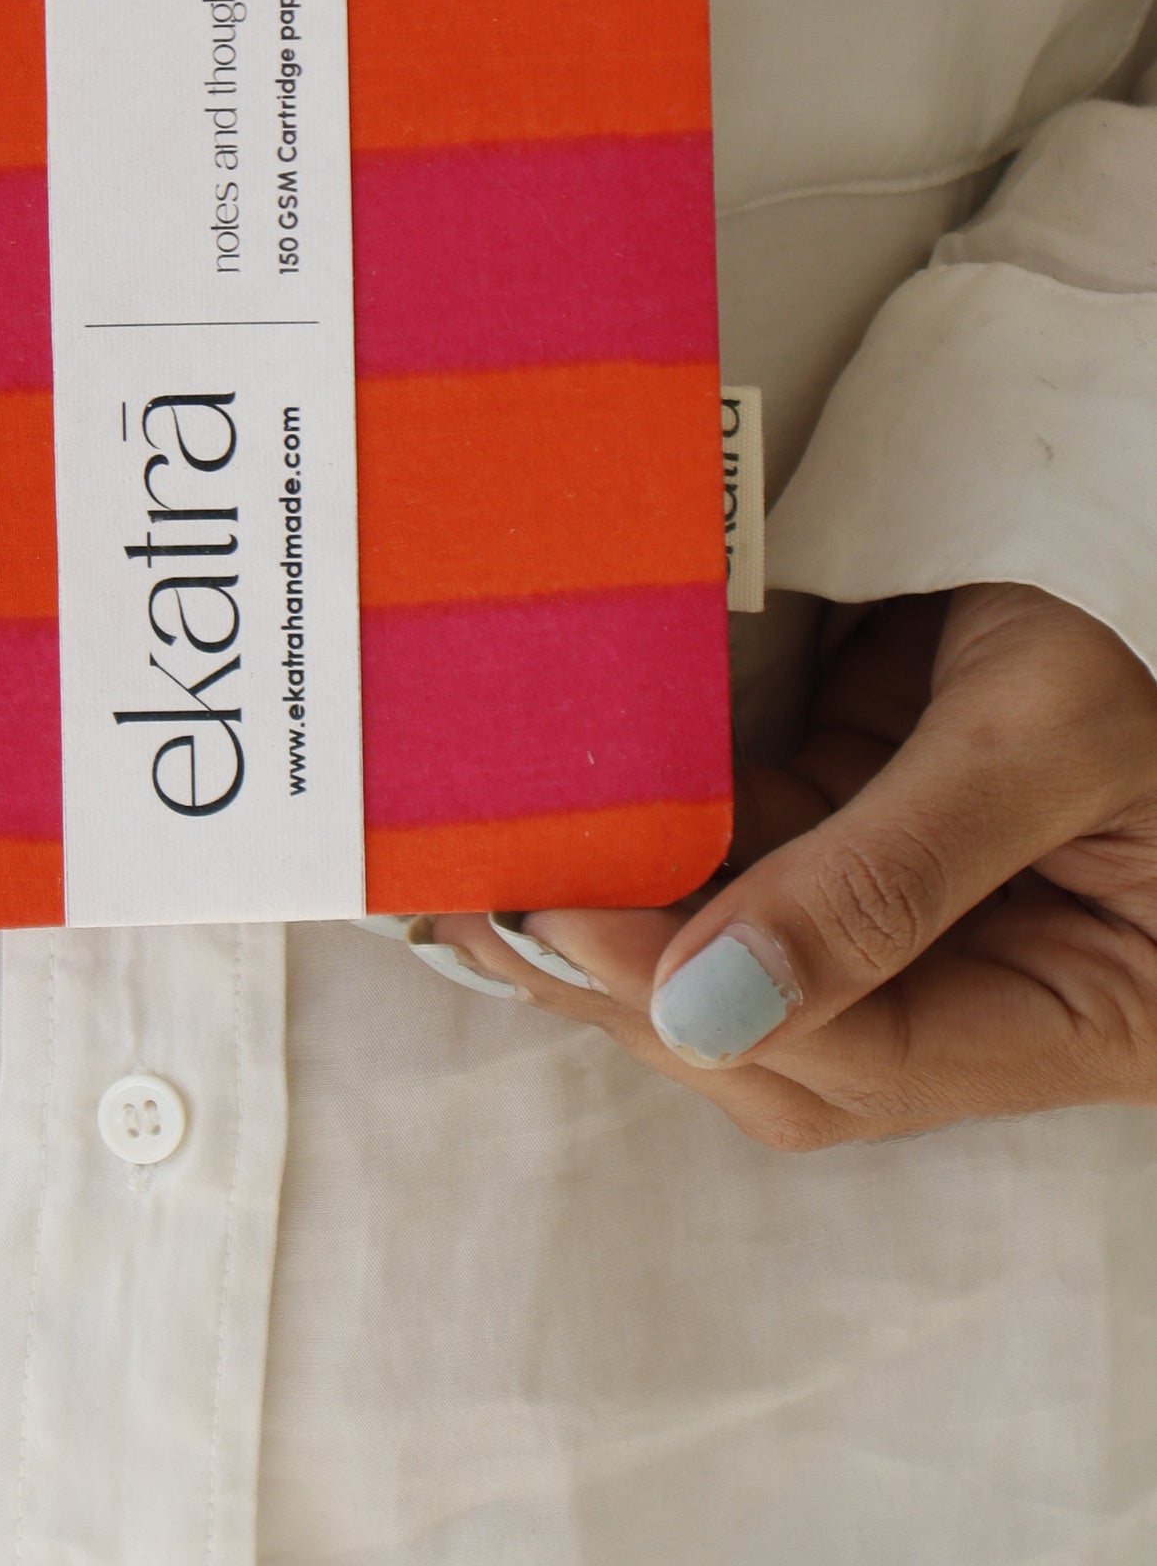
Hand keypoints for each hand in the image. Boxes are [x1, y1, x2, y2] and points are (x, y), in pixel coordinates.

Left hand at [431, 585, 1156, 1144]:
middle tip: (481, 890)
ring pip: (734, 963)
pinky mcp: (854, 837)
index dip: (705, 1002)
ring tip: (476, 859)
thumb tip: (698, 1007)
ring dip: (605, 917)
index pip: (866, 1057)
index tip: (565, 917)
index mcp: (1089, 1014)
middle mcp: (992, 997)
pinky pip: (731, 866)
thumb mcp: (1040, 737)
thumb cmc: (1147, 620)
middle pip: (782, 1040)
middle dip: (624, 974)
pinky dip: (636, 846)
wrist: (1146, 508)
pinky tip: (543, 813)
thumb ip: (883, 876)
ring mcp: (915, 920)